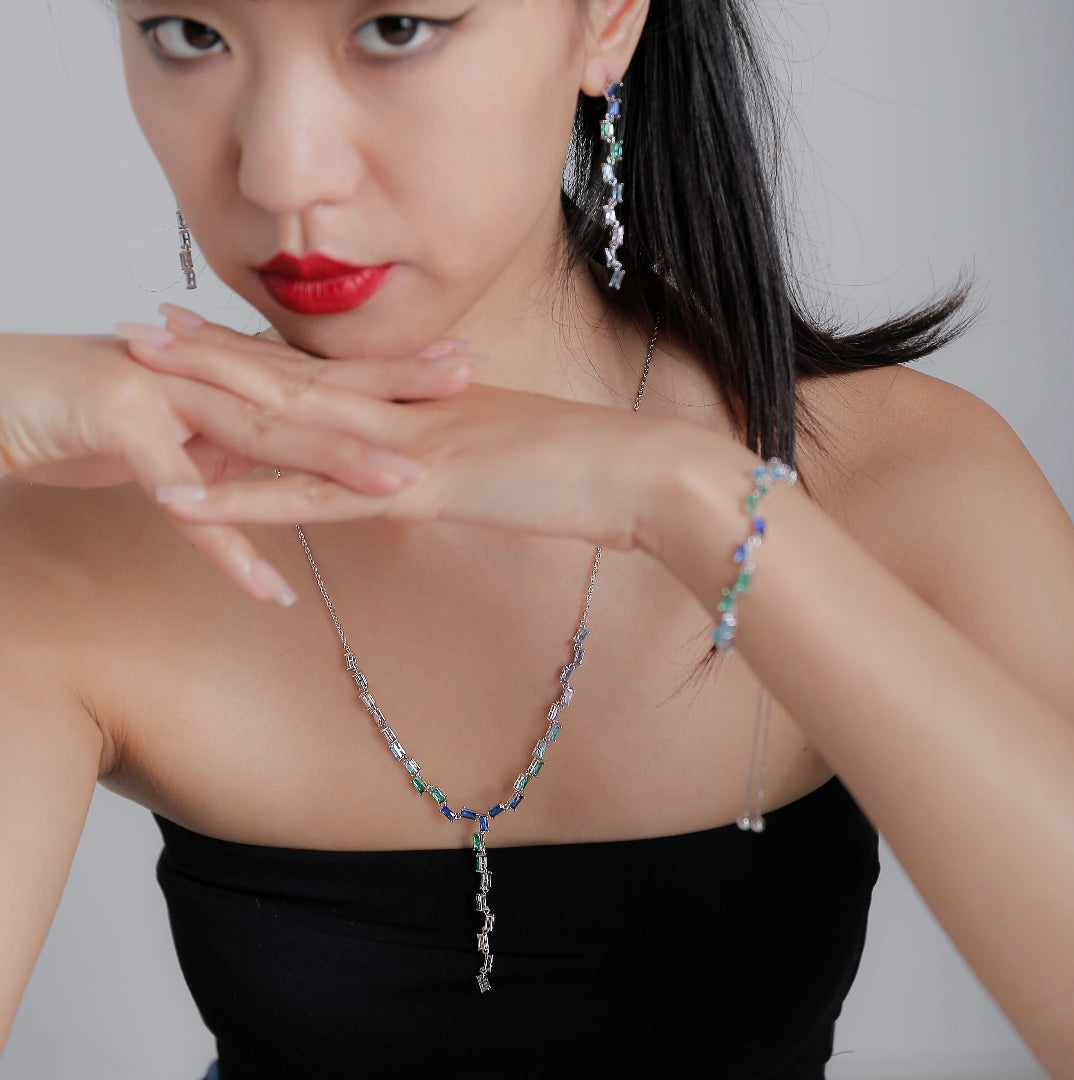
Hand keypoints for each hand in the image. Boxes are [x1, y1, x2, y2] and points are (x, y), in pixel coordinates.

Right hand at [0, 307, 481, 602]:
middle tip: (467, 379)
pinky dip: (226, 548)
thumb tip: (266, 468)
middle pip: (313, 386)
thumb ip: (220, 441)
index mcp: (223, 374)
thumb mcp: (165, 427)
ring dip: (333, 464)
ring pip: (263, 435)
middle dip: (393, 388)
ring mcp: (164, 396)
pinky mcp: (116, 428)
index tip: (458, 364)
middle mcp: (206, 376)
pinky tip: (269, 589)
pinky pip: (183, 503)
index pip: (323, 371)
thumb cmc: (72, 413)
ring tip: (404, 485)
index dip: (390, 368)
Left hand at [139, 323, 700, 557]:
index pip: (339, 373)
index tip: (222, 335)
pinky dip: (249, 496)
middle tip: (151, 327)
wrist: (649, 473)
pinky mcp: (423, 487)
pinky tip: (190, 496)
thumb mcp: (528, 457)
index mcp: (435, 400)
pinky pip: (318, 496)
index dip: (276, 353)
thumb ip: (482, 458)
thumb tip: (460, 467)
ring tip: (143, 376)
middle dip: (220, 355)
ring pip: (294, 422)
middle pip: (301, 377)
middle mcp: (413, 410)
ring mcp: (412, 444)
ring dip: (214, 402)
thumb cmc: (605, 468)